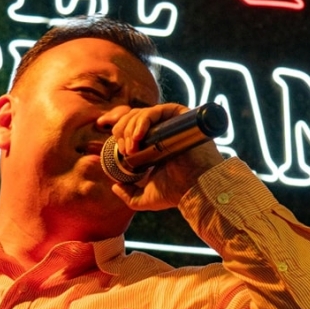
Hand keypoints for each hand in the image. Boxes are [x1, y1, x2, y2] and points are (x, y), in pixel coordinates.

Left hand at [98, 103, 224, 210]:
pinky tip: (138, 136)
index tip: (120, 150)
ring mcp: (171, 123)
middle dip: (122, 130)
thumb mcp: (145, 198)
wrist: (194, 190)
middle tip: (125, 150)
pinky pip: (157, 110)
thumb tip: (115, 186)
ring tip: (132, 147)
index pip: (131, 127)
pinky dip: (143, 120)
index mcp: (153, 144)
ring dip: (130, 128)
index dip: (120, 133)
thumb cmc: (175, 193)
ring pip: (142, 113)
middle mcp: (162, 131)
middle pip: (133, 117)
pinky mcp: (181, 117)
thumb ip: (129, 195)